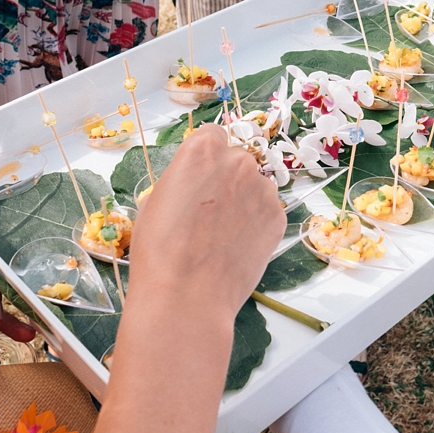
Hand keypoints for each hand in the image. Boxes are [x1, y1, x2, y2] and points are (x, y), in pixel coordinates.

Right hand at [128, 124, 285, 320]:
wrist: (186, 297)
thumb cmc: (159, 252)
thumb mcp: (155, 202)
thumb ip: (182, 180)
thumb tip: (194, 185)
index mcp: (202, 150)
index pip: (212, 135)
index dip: (205, 158)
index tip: (200, 177)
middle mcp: (238, 161)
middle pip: (236, 160)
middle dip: (226, 180)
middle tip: (210, 212)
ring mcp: (263, 190)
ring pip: (255, 186)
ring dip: (243, 201)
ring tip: (222, 234)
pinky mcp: (278, 217)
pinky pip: (267, 211)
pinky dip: (256, 223)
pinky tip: (237, 245)